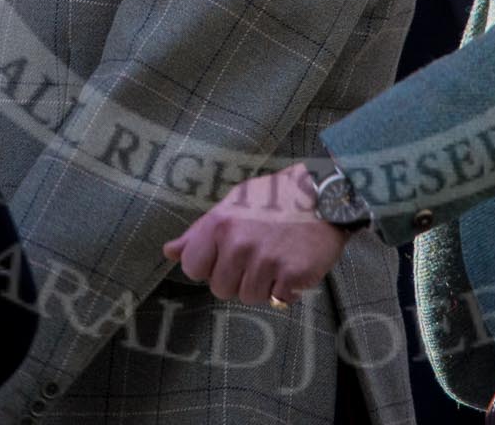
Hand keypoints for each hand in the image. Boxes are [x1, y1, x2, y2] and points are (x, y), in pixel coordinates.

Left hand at [163, 162, 354, 305]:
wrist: (325, 194)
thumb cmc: (276, 198)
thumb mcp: (234, 203)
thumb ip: (200, 231)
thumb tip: (169, 252)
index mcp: (220, 224)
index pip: (193, 268)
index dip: (209, 265)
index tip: (226, 255)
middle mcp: (240, 244)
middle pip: (221, 289)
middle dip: (238, 277)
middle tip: (258, 254)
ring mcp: (267, 261)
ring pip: (250, 297)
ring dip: (263, 285)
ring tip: (277, 258)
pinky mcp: (292, 275)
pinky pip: (278, 300)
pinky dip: (287, 289)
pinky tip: (293, 265)